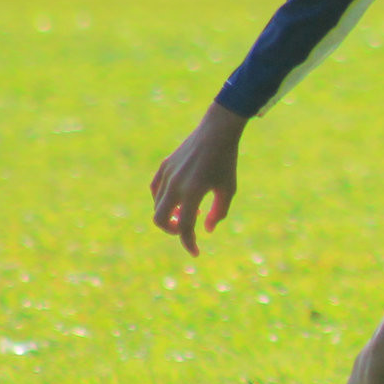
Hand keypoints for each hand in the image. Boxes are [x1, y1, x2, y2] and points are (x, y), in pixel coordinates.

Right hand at [150, 103, 245, 256]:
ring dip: (170, 215)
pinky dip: (162, 201)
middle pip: (161, 219)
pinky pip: (155, 190)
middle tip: (187, 230)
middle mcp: (175, 185)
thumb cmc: (227, 161)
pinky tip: (178, 200)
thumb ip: (219, 212)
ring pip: (157, 205)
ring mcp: (167, 175)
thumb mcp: (228, 189)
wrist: (216, 131)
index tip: (196, 252)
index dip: (189, 243)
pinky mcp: (164, 167)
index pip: (185, 226)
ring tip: (191, 211)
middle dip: (173, 230)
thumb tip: (206, 230)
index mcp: (193, 192)